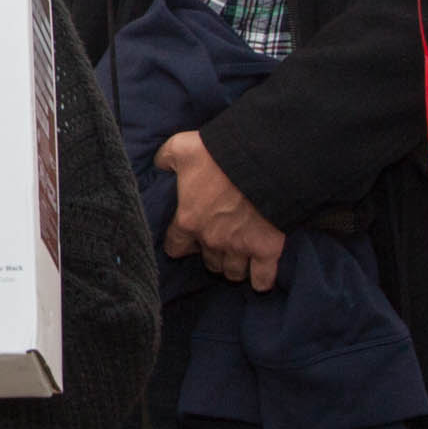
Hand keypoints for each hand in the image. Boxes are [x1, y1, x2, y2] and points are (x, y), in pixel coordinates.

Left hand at [157, 130, 287, 291]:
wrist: (263, 161)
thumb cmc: (218, 155)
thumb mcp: (181, 148)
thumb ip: (165, 158)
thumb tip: (160, 164)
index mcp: (188, 221)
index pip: (175, 247)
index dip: (180, 243)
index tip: (186, 237)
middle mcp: (211, 240)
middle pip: (207, 261)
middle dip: (210, 253)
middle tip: (217, 241)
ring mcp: (239, 247)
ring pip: (231, 271)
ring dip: (232, 266)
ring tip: (236, 257)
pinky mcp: (266, 249)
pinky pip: (262, 278)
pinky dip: (261, 280)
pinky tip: (259, 279)